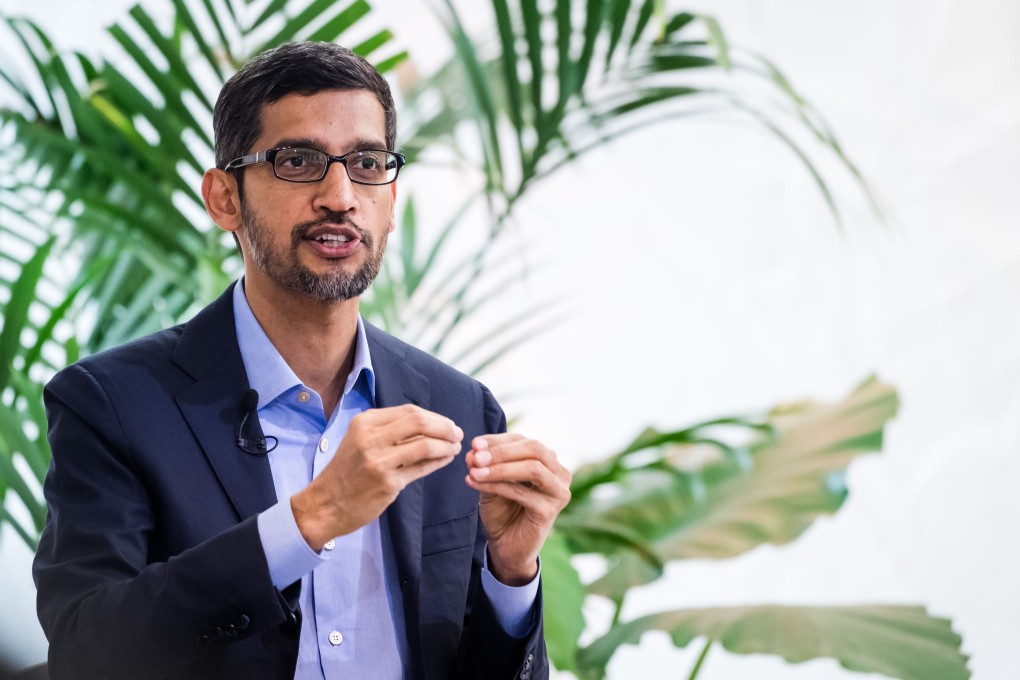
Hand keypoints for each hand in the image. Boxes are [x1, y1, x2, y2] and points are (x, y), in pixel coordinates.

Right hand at [292, 404, 462, 549]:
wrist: (325, 504)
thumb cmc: (347, 472)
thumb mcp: (359, 440)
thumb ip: (389, 430)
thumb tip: (429, 423)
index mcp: (365, 422)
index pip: (410, 411)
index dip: (434, 417)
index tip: (447, 424)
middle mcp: (371, 438)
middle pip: (420, 422)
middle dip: (444, 427)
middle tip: (457, 434)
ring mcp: (379, 461)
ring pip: (425, 445)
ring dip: (446, 446)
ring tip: (455, 448)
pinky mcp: (387, 483)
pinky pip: (422, 468)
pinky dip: (439, 462)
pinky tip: (446, 460)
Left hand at [465, 434, 570, 585]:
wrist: (506, 546)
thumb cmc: (502, 510)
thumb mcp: (492, 480)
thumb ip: (485, 465)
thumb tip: (473, 451)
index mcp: (548, 461)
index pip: (524, 441)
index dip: (498, 440)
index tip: (474, 443)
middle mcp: (560, 474)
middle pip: (535, 449)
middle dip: (502, 451)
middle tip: (475, 456)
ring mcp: (559, 493)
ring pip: (533, 469)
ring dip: (500, 468)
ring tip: (474, 470)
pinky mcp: (550, 511)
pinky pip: (522, 492)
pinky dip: (496, 485)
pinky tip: (475, 483)